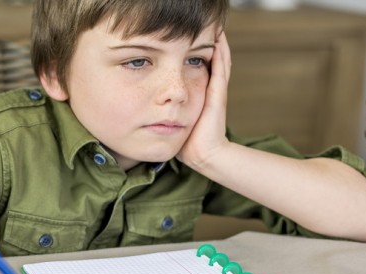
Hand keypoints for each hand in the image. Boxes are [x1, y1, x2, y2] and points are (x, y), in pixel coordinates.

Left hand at [177, 31, 231, 169]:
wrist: (203, 155)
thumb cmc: (186, 142)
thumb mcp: (172, 121)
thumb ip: (164, 111)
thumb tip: (145, 106)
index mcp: (198, 94)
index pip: (196, 66)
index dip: (192, 51)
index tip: (184, 38)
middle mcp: (208, 89)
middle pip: (209, 58)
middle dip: (204, 42)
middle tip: (202, 25)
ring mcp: (215, 91)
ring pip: (218, 59)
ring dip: (216, 42)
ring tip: (213, 26)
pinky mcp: (217, 95)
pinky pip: (220, 68)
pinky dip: (220, 53)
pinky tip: (217, 40)